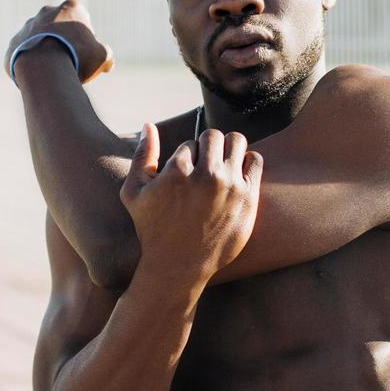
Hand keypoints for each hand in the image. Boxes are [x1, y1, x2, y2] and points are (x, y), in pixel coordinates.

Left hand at [4, 0, 113, 85]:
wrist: (43, 67)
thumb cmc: (77, 57)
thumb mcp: (102, 57)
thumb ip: (107, 56)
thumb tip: (108, 63)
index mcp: (70, 8)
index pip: (82, 18)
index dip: (87, 36)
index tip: (87, 52)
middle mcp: (46, 12)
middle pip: (59, 27)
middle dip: (64, 40)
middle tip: (71, 61)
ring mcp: (27, 26)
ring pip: (40, 39)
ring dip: (46, 50)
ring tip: (53, 70)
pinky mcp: (14, 43)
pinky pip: (25, 53)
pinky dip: (32, 62)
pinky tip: (40, 75)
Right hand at [120, 125, 261, 281]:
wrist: (178, 266)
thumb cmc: (152, 230)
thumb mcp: (133, 193)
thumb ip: (141, 156)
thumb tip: (149, 124)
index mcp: (178, 169)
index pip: (190, 142)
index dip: (187, 157)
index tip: (186, 175)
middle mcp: (206, 175)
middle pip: (214, 136)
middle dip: (207, 147)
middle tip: (204, 167)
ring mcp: (229, 185)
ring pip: (237, 141)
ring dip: (229, 149)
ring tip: (222, 165)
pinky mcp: (248, 197)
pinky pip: (255, 160)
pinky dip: (247, 162)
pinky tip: (237, 176)